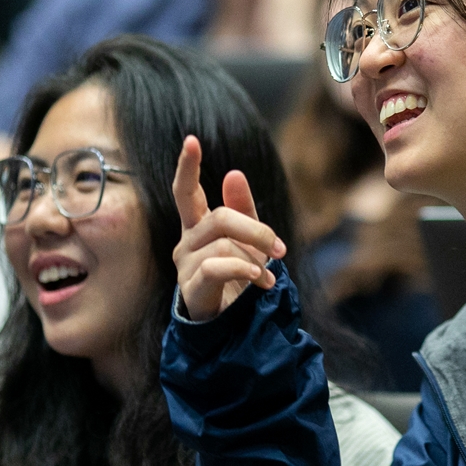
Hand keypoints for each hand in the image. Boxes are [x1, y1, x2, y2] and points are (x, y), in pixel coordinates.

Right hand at [172, 135, 286, 320]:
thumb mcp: (248, 241)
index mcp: (198, 225)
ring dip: (255, 260)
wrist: (233, 325)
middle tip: (280, 248)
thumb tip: (233, 173)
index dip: (187, 166)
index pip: (186, 191)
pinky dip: (244, 271)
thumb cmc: (239, 278)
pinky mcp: (191, 288)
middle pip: (219, 218)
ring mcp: (185, 265)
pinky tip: (260, 281)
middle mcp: (186, 241)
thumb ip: (243, 209)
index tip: (192, 140)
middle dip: (255, 230)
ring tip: (268, 277)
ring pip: (224, 244)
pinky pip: (216, 267)